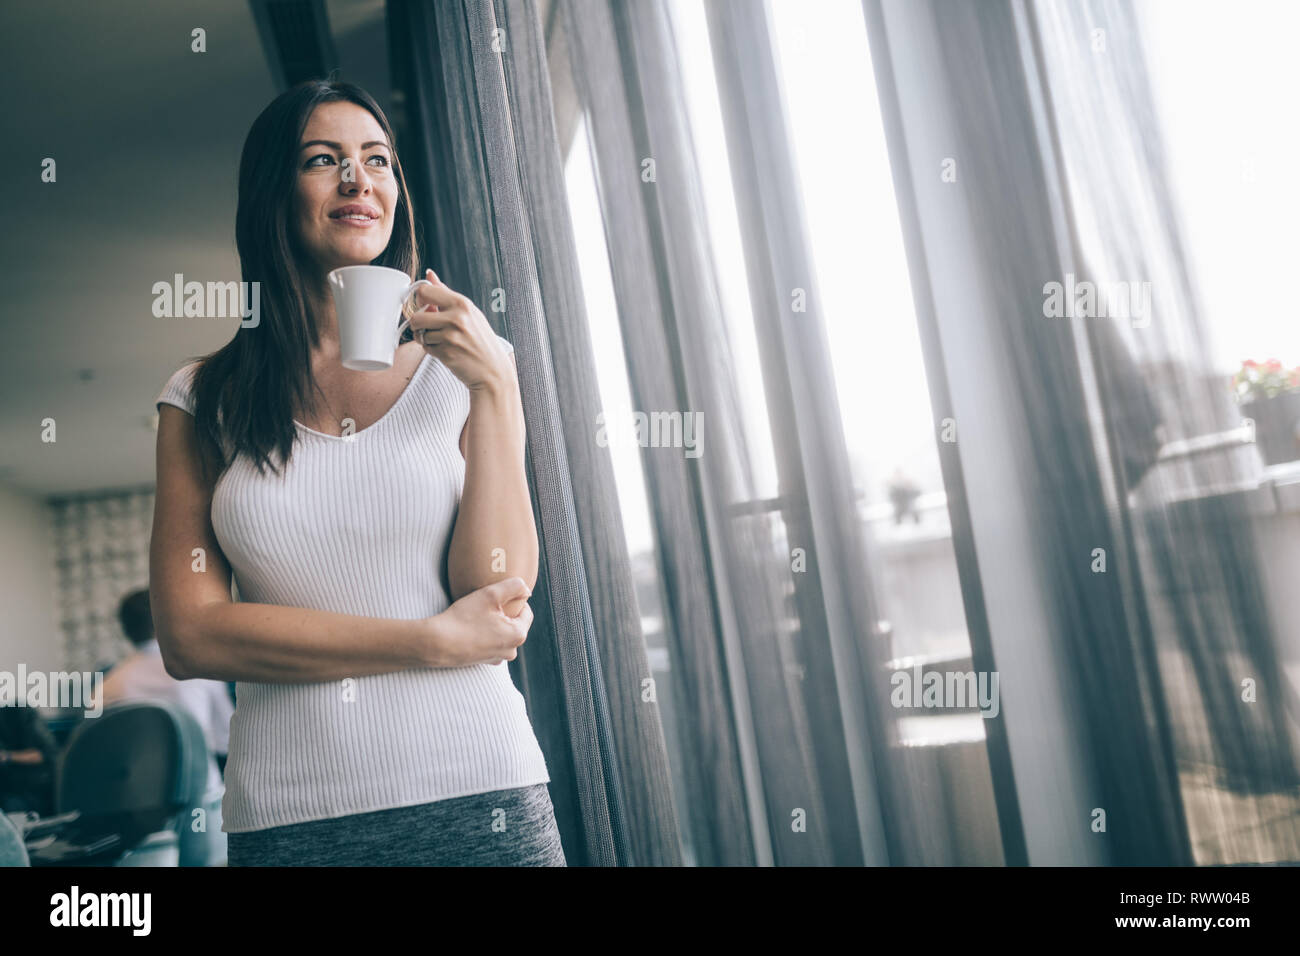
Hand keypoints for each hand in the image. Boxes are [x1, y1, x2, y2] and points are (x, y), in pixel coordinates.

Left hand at [407, 268, 513, 391]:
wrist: (493, 370)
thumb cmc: (481, 340)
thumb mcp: (469, 312)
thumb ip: (445, 293)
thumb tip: (429, 274)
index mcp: (462, 303)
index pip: (425, 291)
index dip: (420, 299)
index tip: (425, 306)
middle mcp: (456, 318)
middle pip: (416, 315)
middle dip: (418, 323)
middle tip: (429, 326)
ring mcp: (451, 336)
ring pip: (420, 333)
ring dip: (426, 338)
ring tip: (441, 340)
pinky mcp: (446, 353)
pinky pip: (425, 347)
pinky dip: (431, 349)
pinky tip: (446, 350)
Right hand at [426, 577, 534, 666]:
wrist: (437, 644)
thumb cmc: (464, 618)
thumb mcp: (490, 594)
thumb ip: (513, 586)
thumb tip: (526, 589)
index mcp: (518, 635)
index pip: (526, 612)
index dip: (514, 599)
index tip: (498, 595)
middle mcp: (511, 651)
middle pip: (514, 623)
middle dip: (504, 613)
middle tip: (486, 605)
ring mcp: (497, 658)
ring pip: (502, 633)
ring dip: (494, 623)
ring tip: (477, 617)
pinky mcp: (484, 661)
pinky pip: (490, 643)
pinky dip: (484, 634)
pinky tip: (471, 628)